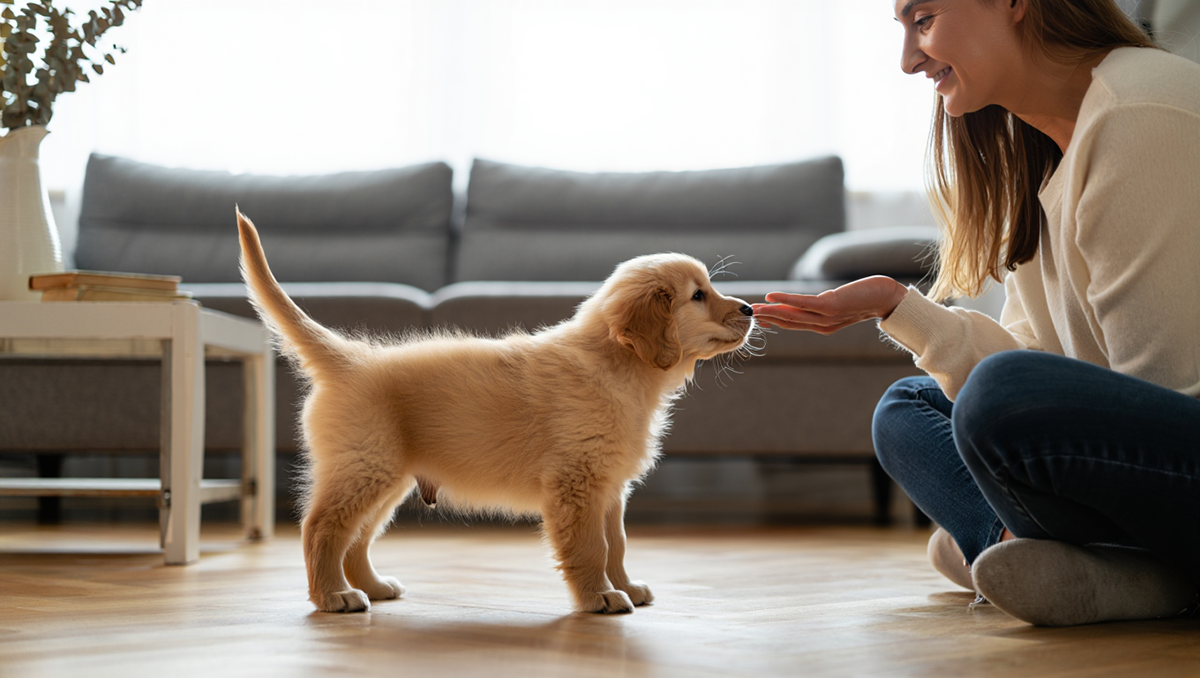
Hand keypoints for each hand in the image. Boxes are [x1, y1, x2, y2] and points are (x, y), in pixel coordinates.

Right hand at [751, 276, 908, 333]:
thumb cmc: (867, 297)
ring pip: (792, 315)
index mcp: (823, 326)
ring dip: (770, 312)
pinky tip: (771, 297)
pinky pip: (803, 303)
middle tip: (748, 315)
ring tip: (754, 310)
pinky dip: (785, 301)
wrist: (889, 297)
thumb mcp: (842, 304)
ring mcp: (826, 316)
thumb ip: (825, 306)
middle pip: (789, 322)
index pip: (794, 324)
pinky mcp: (831, 305)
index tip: (757, 318)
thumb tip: (816, 302)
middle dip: (768, 319)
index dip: (774, 322)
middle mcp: (823, 324)